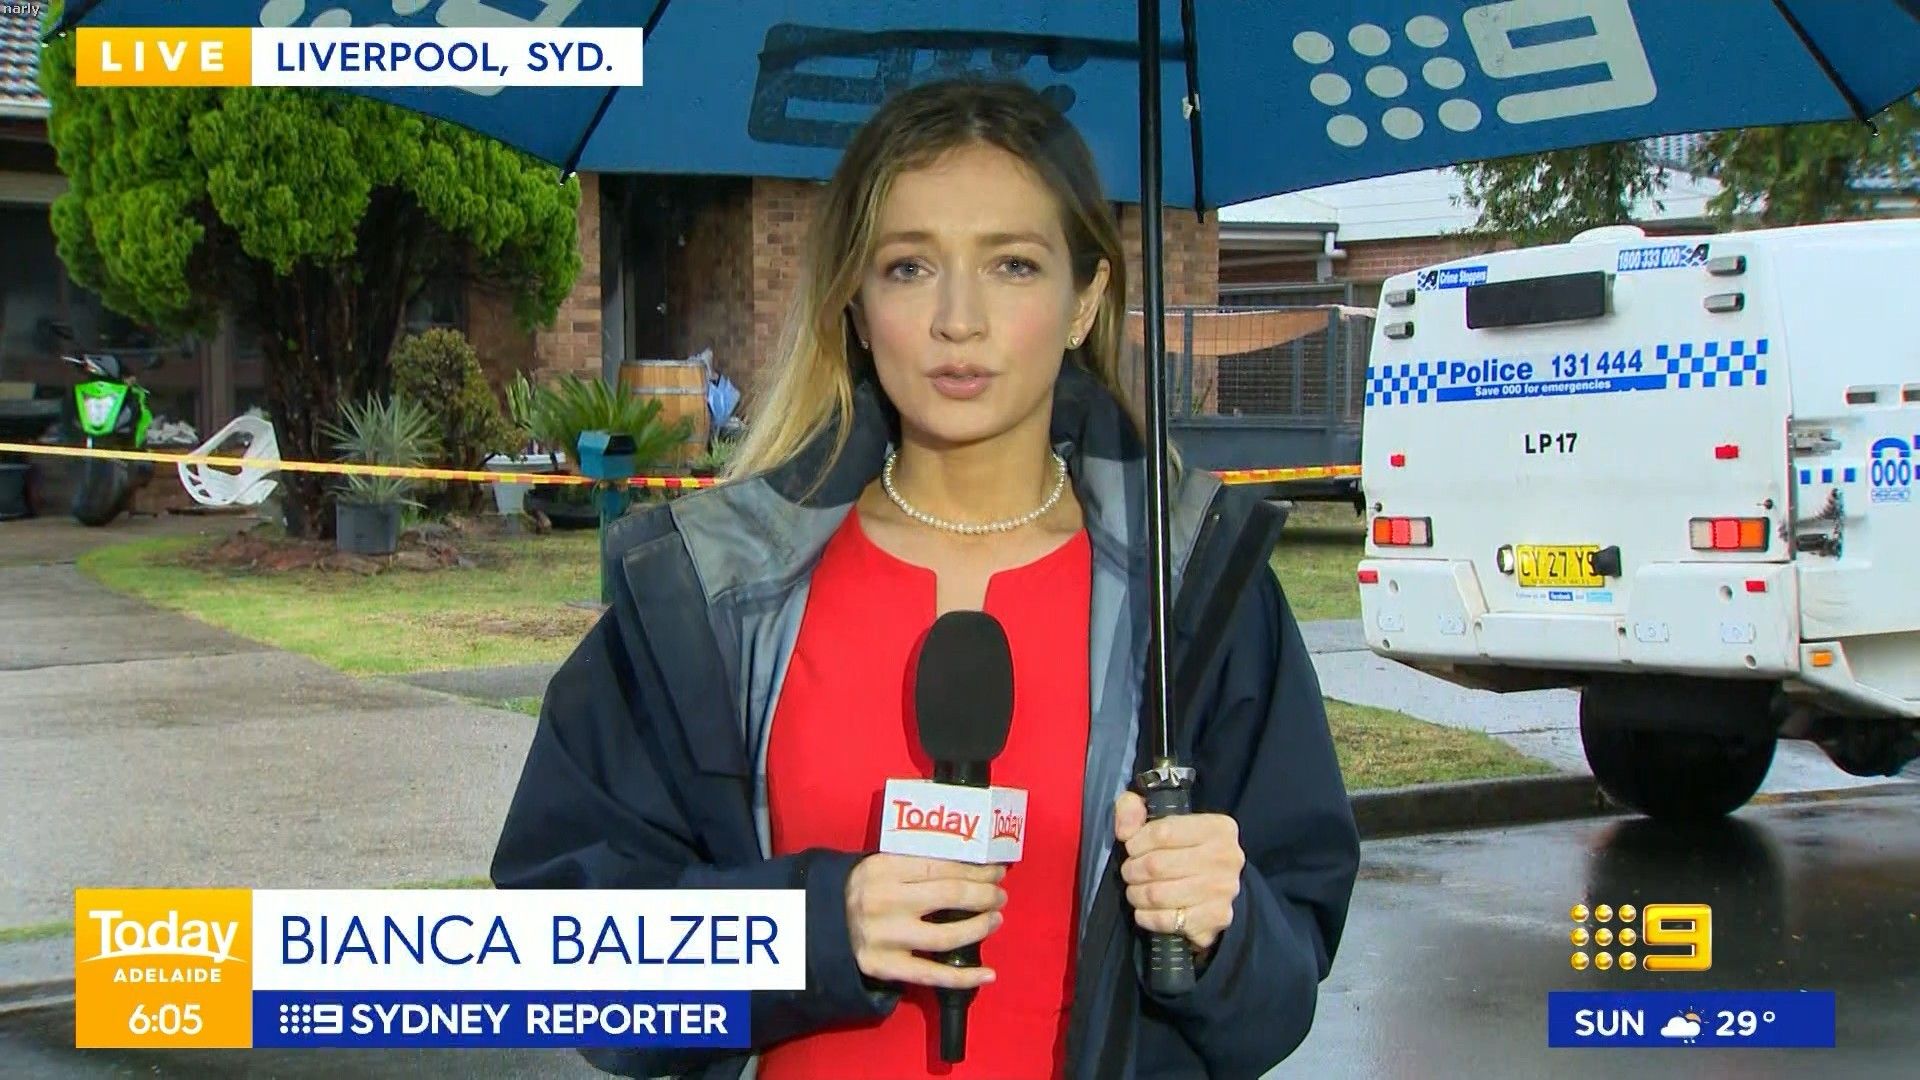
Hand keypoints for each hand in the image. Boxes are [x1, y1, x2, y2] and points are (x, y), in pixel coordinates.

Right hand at [846, 854, 1007, 989]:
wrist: (821, 921)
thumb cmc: (862, 889)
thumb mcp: (881, 865)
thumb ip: (916, 863)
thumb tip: (971, 864)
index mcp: (884, 869)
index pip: (942, 867)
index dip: (976, 870)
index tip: (996, 871)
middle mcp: (885, 901)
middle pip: (949, 896)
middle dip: (984, 895)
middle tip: (1000, 895)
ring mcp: (885, 937)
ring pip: (945, 937)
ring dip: (979, 928)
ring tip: (996, 919)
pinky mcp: (885, 967)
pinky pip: (932, 975)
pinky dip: (964, 977)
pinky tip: (989, 973)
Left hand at [1115, 792, 1242, 953]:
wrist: (1217, 887)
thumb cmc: (1184, 849)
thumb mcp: (1160, 817)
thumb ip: (1133, 809)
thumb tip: (1125, 830)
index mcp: (1218, 827)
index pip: (1162, 832)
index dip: (1136, 842)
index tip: (1131, 847)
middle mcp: (1226, 858)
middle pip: (1156, 865)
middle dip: (1132, 870)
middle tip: (1130, 871)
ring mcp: (1223, 891)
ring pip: (1157, 894)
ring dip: (1136, 894)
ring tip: (1136, 890)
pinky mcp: (1215, 919)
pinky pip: (1165, 920)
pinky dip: (1147, 916)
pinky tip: (1147, 909)